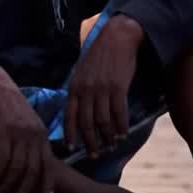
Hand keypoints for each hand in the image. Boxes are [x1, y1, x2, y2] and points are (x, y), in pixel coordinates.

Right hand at [0, 52, 55, 192]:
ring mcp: (20, 132)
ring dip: (8, 185)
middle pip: (33, 170)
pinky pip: (2, 158)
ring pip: (17, 167)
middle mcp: (34, 134)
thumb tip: (30, 158)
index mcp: (42, 133)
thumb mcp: (26, 120)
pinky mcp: (3, 129)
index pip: (49, 163)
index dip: (47, 182)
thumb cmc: (7, 103)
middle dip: (25, 190)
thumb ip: (31, 137)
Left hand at [66, 14, 142, 157]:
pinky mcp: (118, 88)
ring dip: (107, 137)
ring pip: (102, 121)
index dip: (70, 134)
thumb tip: (79, 112)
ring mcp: (102, 89)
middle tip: (95, 155)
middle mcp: (86, 90)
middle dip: (90, 142)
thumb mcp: (82, 72)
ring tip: (110, 146)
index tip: (72, 148)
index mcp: (74, 87)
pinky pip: (119, 113)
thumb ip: (79, 91)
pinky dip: (121, 126)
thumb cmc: (99, 56)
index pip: (69, 116)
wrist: (116, 38)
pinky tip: (123, 134)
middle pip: (86, 123)